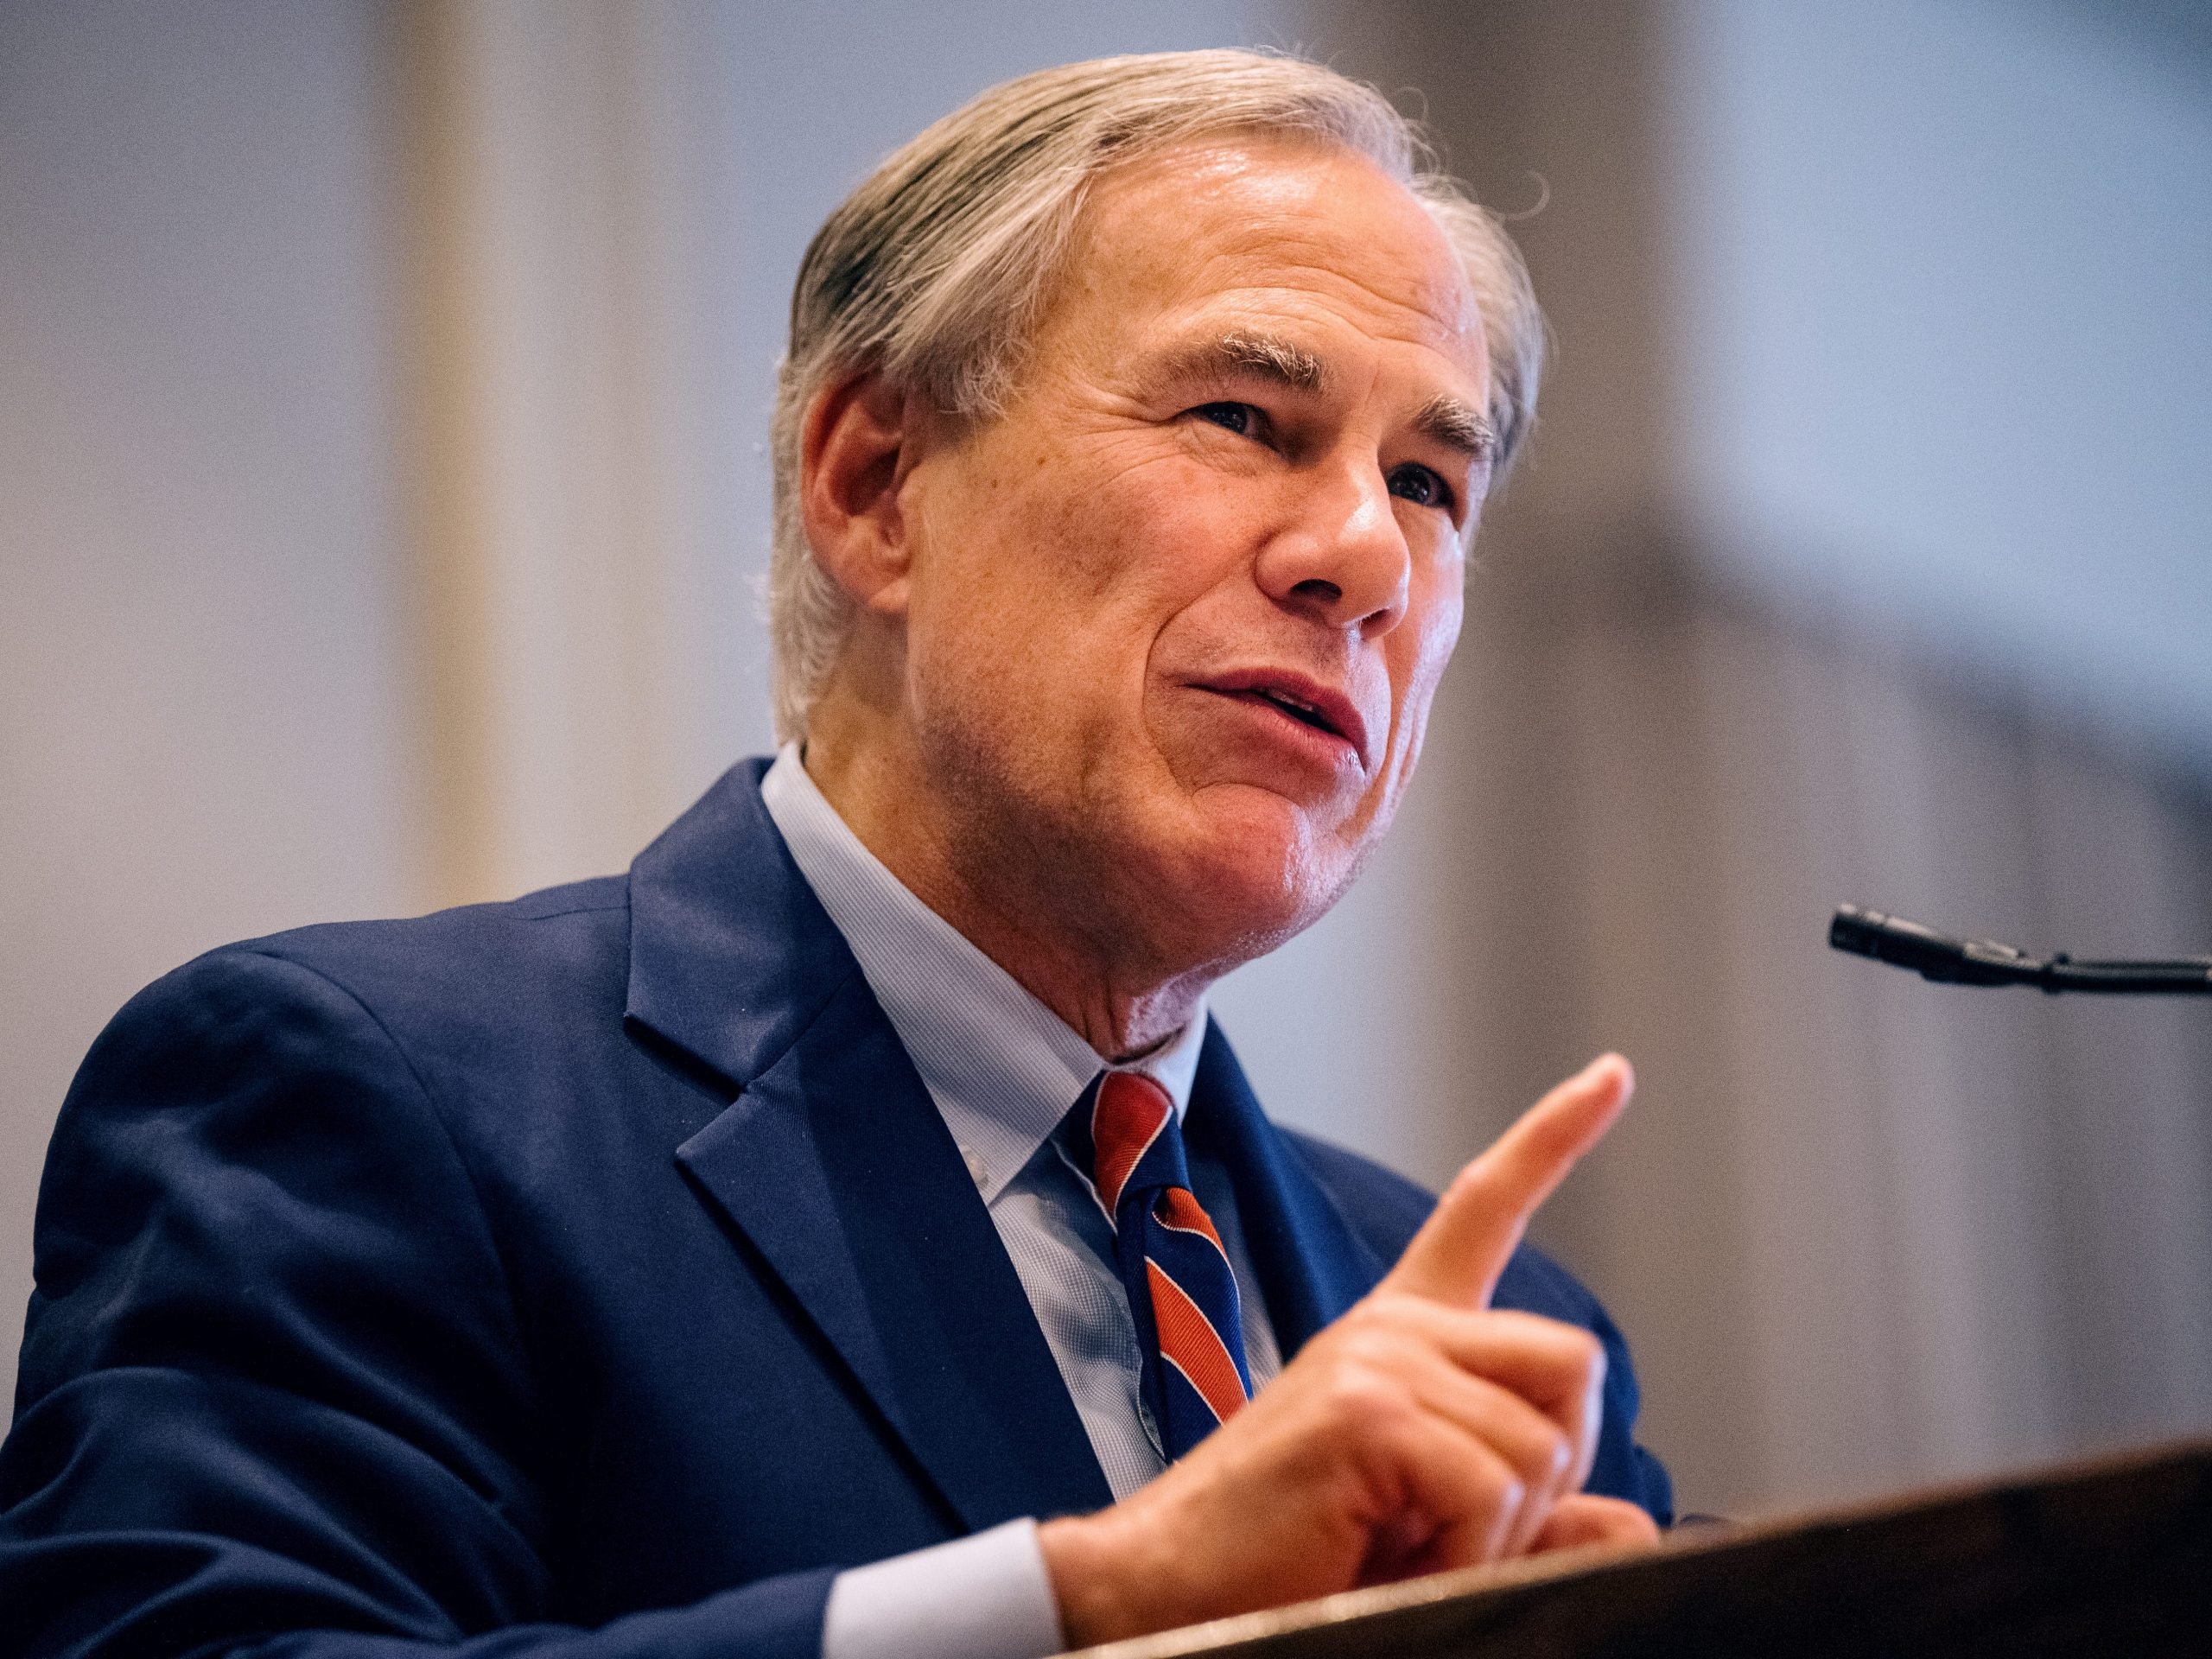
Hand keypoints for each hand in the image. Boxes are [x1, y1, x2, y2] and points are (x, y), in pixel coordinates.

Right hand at [1039, 1054, 1659, 1646]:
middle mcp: (1392, 1328)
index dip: (1554, 1138)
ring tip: (1399, 1551)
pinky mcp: (1366, 1411)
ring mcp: (1377, 1359)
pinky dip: (1464, 1555)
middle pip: (1574, 1363)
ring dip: (1496, 1536)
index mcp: (1400, 1335)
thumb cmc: (1290, 1567)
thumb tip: (1628, 1521)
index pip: (1483, 1211)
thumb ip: (1532, 1517)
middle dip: (1551, 1470)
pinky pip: (1492, 1490)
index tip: (1610, 1074)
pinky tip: (1388, 1558)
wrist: (1165, 1596)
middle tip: (1455, 1529)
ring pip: (1545, 1446)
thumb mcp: (1434, 1532)